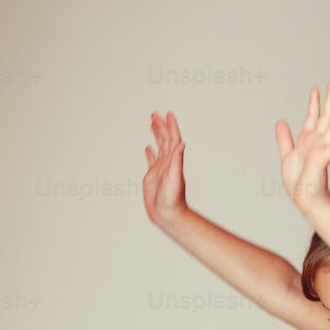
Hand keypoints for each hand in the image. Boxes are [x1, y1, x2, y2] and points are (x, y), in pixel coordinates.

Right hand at [143, 110, 187, 229]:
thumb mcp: (175, 178)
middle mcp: (167, 163)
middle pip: (165, 140)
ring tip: (152, 123)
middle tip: (155, 114)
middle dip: (161, 126)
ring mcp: (160, 169)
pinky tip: (148, 148)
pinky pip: (151, 161)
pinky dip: (150, 153)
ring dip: (156, 135)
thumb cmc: (172, 200)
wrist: (168, 215)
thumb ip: (177, 160)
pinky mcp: (152, 177)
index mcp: (173, 161)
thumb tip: (181, 143)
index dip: (171, 126)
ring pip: (158, 147)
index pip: (172, 139)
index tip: (168, 114)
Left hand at [275, 81, 329, 216]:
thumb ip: (285, 138)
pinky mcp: (324, 159)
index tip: (315, 88)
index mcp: (309, 140)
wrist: (303, 197)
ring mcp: (323, 150)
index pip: (313, 117)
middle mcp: (317, 142)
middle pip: (326, 117)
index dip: (314, 103)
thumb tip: (280, 122)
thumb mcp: (287, 155)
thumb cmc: (298, 181)